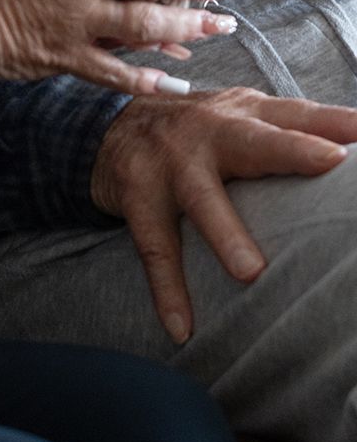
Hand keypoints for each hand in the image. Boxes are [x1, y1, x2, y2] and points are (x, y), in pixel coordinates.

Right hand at [90, 87, 356, 341]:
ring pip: (200, 197)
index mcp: (243, 113)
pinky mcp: (139, 198)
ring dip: (225, 232)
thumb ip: (299, 126)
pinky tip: (182, 328)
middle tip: (330, 160)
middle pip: (253, 141)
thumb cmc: (200, 131)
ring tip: (251, 272)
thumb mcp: (244, 115)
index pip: (294, 115)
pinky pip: (155, 248)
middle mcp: (209, 131)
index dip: (331, 122)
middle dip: (290, 150)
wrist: (110, 129)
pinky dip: (167, 289)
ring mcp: (170, 164)